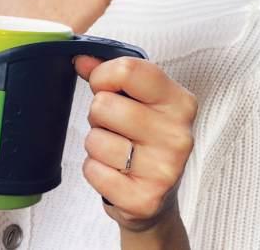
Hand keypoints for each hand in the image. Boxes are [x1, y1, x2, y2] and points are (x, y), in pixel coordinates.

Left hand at [73, 55, 197, 233]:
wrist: (158, 194)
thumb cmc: (144, 136)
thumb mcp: (137, 99)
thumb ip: (109, 73)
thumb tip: (80, 59)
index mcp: (179, 102)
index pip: (128, 71)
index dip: (103, 76)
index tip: (103, 86)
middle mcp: (178, 135)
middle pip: (103, 106)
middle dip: (97, 115)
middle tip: (114, 127)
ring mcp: (164, 170)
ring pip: (94, 140)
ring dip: (96, 144)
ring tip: (117, 150)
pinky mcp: (144, 200)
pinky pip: (92, 170)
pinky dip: (95, 170)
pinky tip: (115, 173)